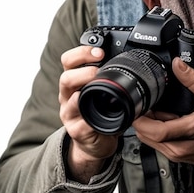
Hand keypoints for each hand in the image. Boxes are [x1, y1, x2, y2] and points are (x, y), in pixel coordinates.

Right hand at [59, 45, 118, 181]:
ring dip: (82, 94)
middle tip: (97, 71)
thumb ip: (107, 75)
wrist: (95, 141)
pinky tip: (98, 115)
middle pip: (65, 78)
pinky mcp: (76, 131)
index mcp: (75, 81)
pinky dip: (89, 119)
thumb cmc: (99, 111)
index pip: (69, 60)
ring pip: (70, 100)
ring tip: (95, 90)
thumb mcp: (102, 90)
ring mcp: (70, 114)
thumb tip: (128, 57)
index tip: (99, 51)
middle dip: (82, 71)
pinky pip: (81, 124)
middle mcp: (68, 95)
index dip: (81, 53)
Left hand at [132, 58, 193, 173]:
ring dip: (148, 125)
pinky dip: (156, 131)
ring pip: (149, 140)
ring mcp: (176, 155)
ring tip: (160, 111)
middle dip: (142, 117)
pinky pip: (157, 144)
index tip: (138, 103)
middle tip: (148, 102)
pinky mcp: (176, 157)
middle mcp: (178, 148)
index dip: (140, 117)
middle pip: (145, 134)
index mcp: (188, 132)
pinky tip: (167, 121)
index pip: (153, 130)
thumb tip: (178, 65)